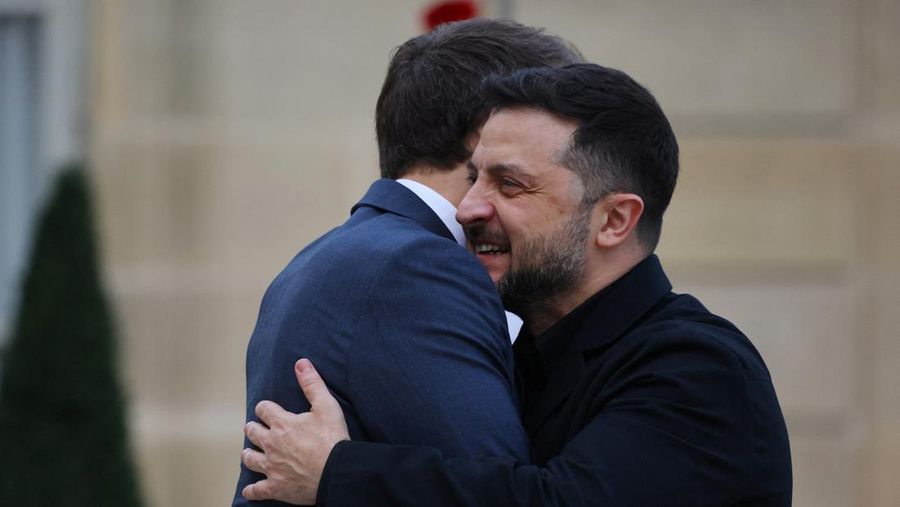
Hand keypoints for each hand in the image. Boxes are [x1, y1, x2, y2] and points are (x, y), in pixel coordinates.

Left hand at [241, 358, 349, 504]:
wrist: (336, 471)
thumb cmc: (332, 438)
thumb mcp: (326, 406)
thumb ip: (312, 384)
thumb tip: (301, 363)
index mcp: (282, 423)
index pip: (264, 409)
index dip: (264, 407)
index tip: (266, 408)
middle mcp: (272, 444)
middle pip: (253, 432)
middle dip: (253, 428)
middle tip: (254, 428)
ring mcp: (272, 466)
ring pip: (251, 459)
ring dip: (249, 454)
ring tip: (248, 452)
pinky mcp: (276, 487)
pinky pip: (257, 490)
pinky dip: (252, 490)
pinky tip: (249, 490)